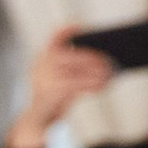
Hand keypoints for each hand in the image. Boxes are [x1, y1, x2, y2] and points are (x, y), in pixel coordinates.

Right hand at [7, 29, 115, 147]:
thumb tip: (102, 61)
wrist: (37, 119)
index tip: (82, 27)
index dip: (68, 30)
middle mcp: (42, 64)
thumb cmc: (52, 96)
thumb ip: (72, 66)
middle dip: (95, 59)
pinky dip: (94, 85)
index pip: (55, 37)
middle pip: (75, 55)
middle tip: (111, 62)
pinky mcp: (54, 90)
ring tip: (110, 76)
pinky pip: (80, 84)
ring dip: (98, 73)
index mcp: (42, 58)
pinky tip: (103, 86)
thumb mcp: (56, 78)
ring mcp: (47, 77)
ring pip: (80, 70)